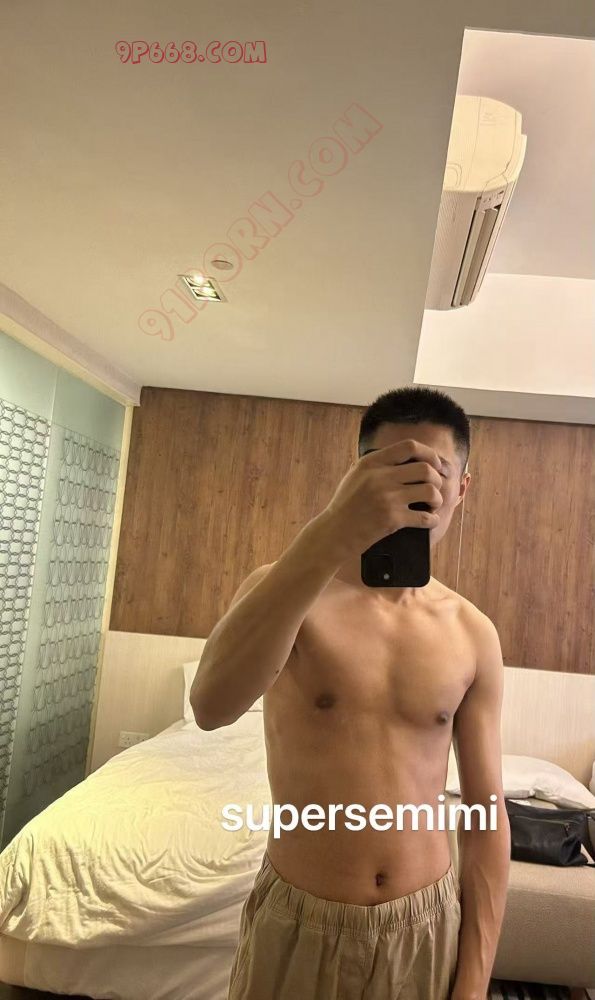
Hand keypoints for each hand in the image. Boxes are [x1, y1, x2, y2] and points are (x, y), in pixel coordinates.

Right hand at [319, 438, 442, 556]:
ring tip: (432, 505)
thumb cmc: (346, 505)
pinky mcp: (392, 519)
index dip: (428, 453)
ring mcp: (387, 498)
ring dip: (437, 499)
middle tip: (434, 488)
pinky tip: (429, 520)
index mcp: (371, 462)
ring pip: (430, 491)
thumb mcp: (356, 475)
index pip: (409, 446)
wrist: (334, 532)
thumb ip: (378, 464)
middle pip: (425, 469)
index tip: (434, 464)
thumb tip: (407, 455)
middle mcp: (380, 477)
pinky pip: (426, 517)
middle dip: (436, 479)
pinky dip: (432, 520)